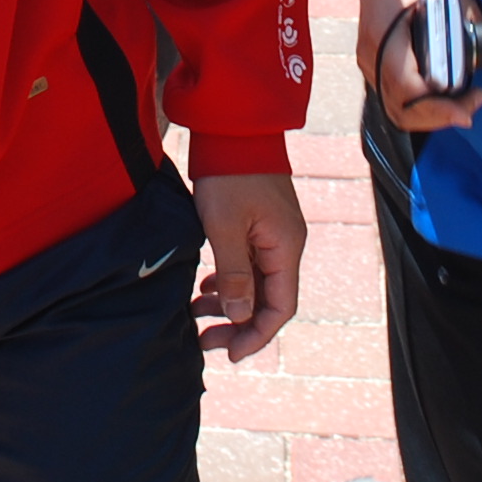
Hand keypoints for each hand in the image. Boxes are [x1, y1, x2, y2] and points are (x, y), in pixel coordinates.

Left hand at [191, 170, 303, 362]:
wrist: (233, 127)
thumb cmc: (228, 173)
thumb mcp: (225, 227)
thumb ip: (233, 274)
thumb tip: (238, 316)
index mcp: (285, 248)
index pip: (280, 308)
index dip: (256, 335)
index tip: (229, 354)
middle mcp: (285, 244)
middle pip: (268, 300)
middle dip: (238, 324)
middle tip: (204, 340)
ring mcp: (272, 233)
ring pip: (256, 283)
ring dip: (230, 303)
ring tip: (197, 314)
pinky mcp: (258, 223)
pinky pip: (248, 264)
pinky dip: (229, 281)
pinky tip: (206, 287)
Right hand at [358, 0, 481, 134]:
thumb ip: (468, 18)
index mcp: (386, 39)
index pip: (409, 91)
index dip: (440, 108)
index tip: (471, 107)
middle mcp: (371, 56)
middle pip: (402, 110)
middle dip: (441, 116)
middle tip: (475, 101)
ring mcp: (370, 59)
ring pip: (397, 107)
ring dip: (431, 112)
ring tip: (465, 97)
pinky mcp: (375, 57)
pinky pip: (395, 95)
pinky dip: (421, 102)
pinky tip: (447, 88)